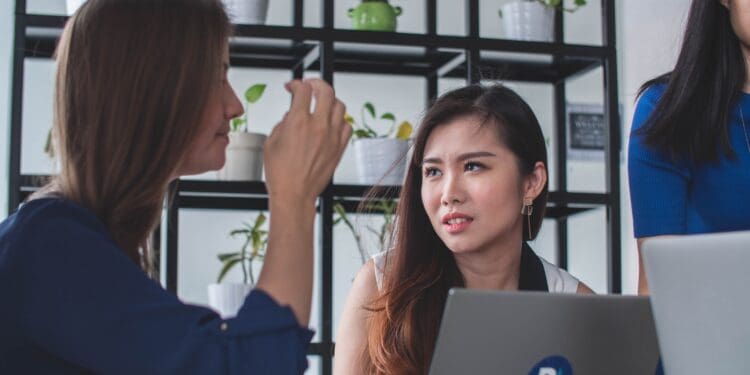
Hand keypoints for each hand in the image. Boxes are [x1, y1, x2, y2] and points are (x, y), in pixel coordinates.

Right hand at [263, 79, 351, 204]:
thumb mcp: (271, 142)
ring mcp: (332, 136)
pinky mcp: (340, 147)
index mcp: (298, 123)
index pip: (302, 90)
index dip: (296, 84)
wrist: (295, 194)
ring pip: (340, 106)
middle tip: (310, 85)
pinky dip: (340, 120)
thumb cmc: (281, 174)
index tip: (293, 86)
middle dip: (317, 83)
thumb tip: (291, 115)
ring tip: (322, 102)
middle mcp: (318, 126)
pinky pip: (347, 125)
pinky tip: (332, 122)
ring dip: (330, 100)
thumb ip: (283, 123)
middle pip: (326, 91)